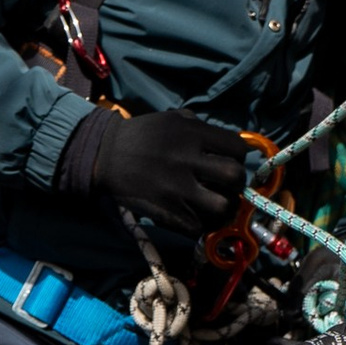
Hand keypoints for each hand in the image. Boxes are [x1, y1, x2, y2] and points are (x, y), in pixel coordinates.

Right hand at [85, 110, 249, 238]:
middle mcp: (188, 160)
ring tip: (216, 205)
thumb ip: (202, 128)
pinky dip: (202, 224)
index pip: (238, 149)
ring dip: (224, 209)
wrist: (106, 155)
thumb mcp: (173, 118)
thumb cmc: (143, 134)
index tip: (230, 162)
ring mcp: (177, 189)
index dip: (239, 158)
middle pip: (235, 177)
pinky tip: (197, 216)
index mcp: (193, 134)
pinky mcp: (167, 211)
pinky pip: (199, 226)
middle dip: (237, 184)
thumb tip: (229, 145)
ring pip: (222, 207)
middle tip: (227, 187)